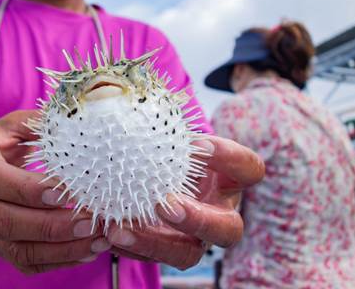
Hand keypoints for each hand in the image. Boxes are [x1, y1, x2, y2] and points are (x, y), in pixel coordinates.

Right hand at [0, 110, 110, 273]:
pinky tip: (87, 252)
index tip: (64, 191)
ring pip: (17, 249)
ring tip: (98, 240)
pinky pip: (25, 262)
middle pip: (5, 221)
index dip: (27, 189)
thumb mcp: (10, 126)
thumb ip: (38, 123)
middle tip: (90, 221)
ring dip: (61, 249)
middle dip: (51, 226)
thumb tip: (78, 117)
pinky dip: (58, 261)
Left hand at [106, 136, 264, 268]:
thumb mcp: (170, 136)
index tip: (197, 144)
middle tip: (164, 204)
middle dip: (198, 219)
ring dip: (153, 242)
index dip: (230, 158)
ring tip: (117, 229)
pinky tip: (105, 232)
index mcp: (228, 180)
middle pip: (228, 229)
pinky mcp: (167, 252)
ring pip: (188, 255)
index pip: (249, 169)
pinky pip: (152, 258)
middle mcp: (219, 213)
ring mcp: (194, 239)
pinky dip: (128, 246)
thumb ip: (158, 126)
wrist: (154, 173)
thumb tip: (115, 95)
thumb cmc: (167, 148)